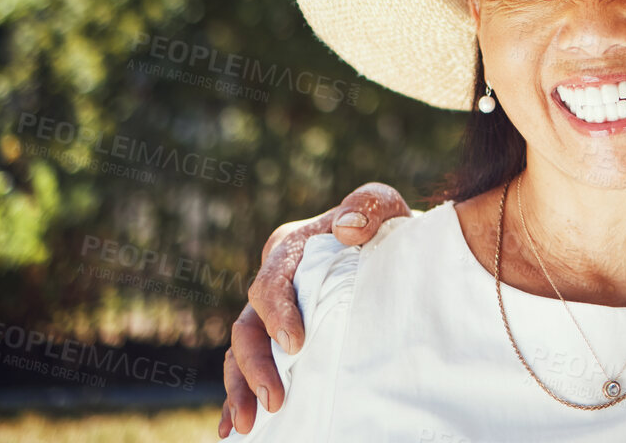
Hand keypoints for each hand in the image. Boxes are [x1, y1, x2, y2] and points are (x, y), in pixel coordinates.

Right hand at [218, 182, 409, 436]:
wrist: (393, 253)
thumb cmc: (383, 227)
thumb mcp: (382, 206)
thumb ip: (368, 206)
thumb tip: (347, 228)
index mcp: (288, 250)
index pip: (270, 283)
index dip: (277, 314)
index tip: (297, 344)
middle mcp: (271, 286)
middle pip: (247, 327)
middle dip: (255, 365)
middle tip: (275, 398)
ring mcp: (270, 319)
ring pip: (240, 356)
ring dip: (239, 390)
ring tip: (248, 424)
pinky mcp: (276, 344)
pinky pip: (246, 372)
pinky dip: (234, 399)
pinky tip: (232, 428)